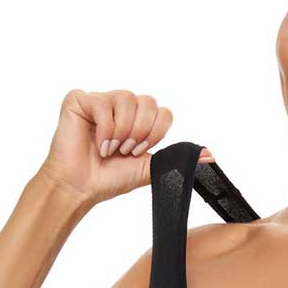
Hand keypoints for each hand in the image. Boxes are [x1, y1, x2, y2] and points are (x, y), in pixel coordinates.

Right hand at [36, 89, 213, 204]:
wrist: (81, 188)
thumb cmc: (110, 178)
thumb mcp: (149, 168)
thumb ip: (177, 159)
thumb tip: (209, 157)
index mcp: (138, 119)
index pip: (163, 111)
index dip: (156, 133)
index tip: (140, 151)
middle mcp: (120, 106)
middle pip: (148, 102)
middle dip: (141, 132)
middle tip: (126, 150)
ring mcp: (100, 100)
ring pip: (127, 99)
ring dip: (122, 131)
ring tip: (111, 148)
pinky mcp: (79, 100)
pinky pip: (103, 103)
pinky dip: (104, 129)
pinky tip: (98, 143)